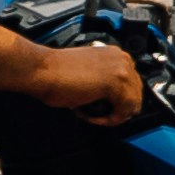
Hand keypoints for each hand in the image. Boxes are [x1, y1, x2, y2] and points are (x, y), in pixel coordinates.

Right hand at [14, 34, 148, 125]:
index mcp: (115, 54)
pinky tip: (88, 113)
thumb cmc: (52, 72)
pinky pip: (122, 112)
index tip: (102, 107)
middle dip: (116, 109)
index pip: (132, 84)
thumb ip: (103, 80)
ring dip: (111, 115)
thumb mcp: (86, 72)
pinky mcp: (116, 83)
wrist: (39, 70)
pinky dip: (107, 119)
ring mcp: (122, 70)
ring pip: (132, 105)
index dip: (117, 100)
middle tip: (96, 114)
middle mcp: (122, 59)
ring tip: (90, 114)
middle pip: (136, 95)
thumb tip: (110, 99)